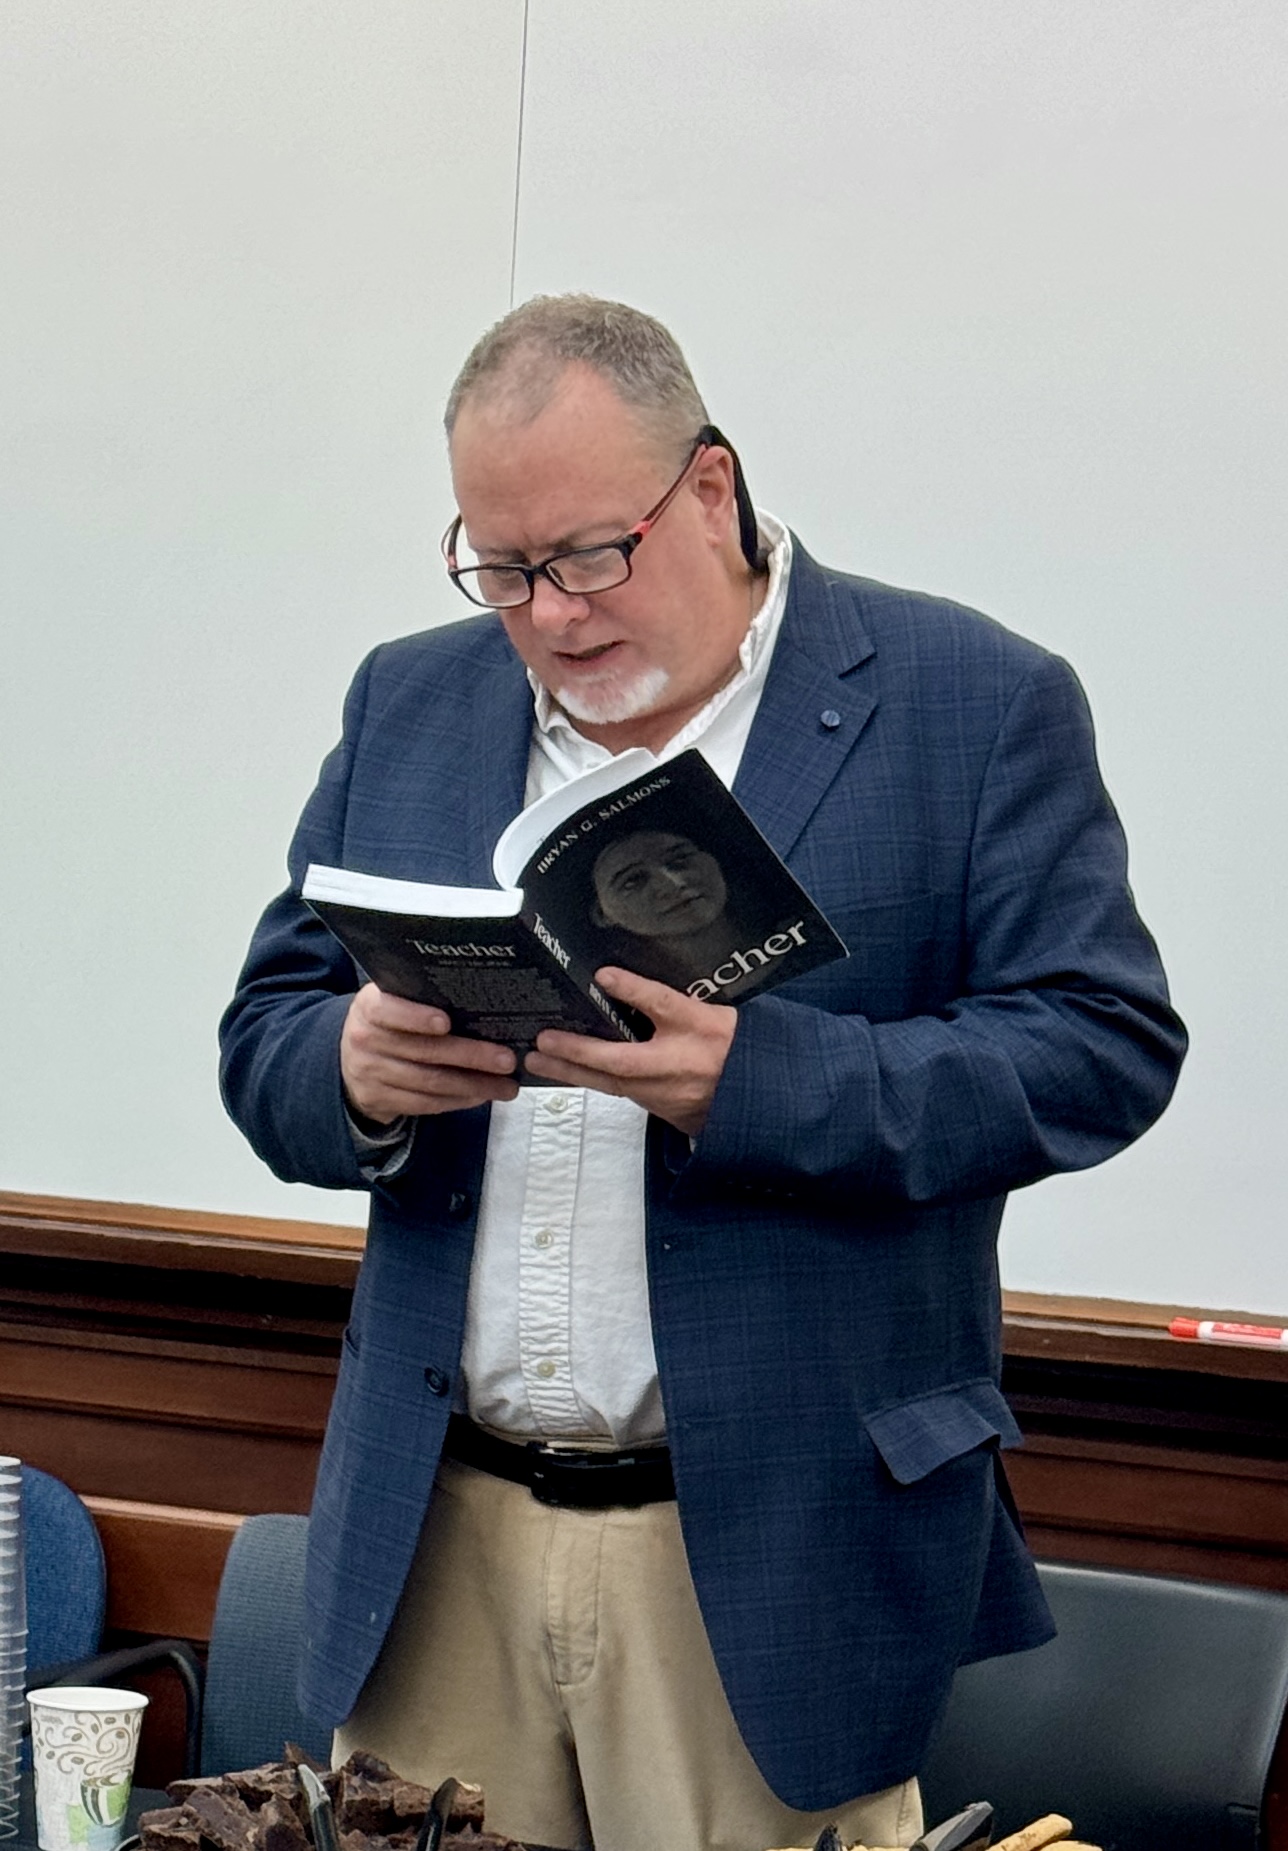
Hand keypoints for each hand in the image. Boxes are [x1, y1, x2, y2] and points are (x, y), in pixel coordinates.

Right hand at [340, 983, 518, 1121]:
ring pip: (429, 1082)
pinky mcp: (378, 1100)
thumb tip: (481, 1001)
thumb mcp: (393, 1002)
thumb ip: (421, 999)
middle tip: (506, 1059)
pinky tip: (480, 1096)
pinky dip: (457, 1100)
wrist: (349, 1058)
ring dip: (473, 1085)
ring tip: (505, 1085)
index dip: (417, 1017)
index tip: (447, 1022)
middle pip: (424, 1050)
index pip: (388, 1010)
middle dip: (470, 1055)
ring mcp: (370, 1073)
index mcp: (369, 1007)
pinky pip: (424, 1103)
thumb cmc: (388, 1023)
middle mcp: (365, 1040)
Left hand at [525, 967, 736, 1136]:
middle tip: (539, 1045)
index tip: (602, 975)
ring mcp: (667, 1096)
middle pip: (618, 1063)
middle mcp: (677, 1069)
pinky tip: (573, 1074)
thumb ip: (664, 997)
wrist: (759, 1098)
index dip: (634, 989)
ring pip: (614, 1085)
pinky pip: (623, 1094)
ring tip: (539, 1062)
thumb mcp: (708, 1012)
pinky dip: (595, 1083)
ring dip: (574, 1074)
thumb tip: (613, 977)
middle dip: (576, 1054)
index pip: (662, 1006)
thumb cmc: (734, 1047)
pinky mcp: (665, 1111)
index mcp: (697, 1033)